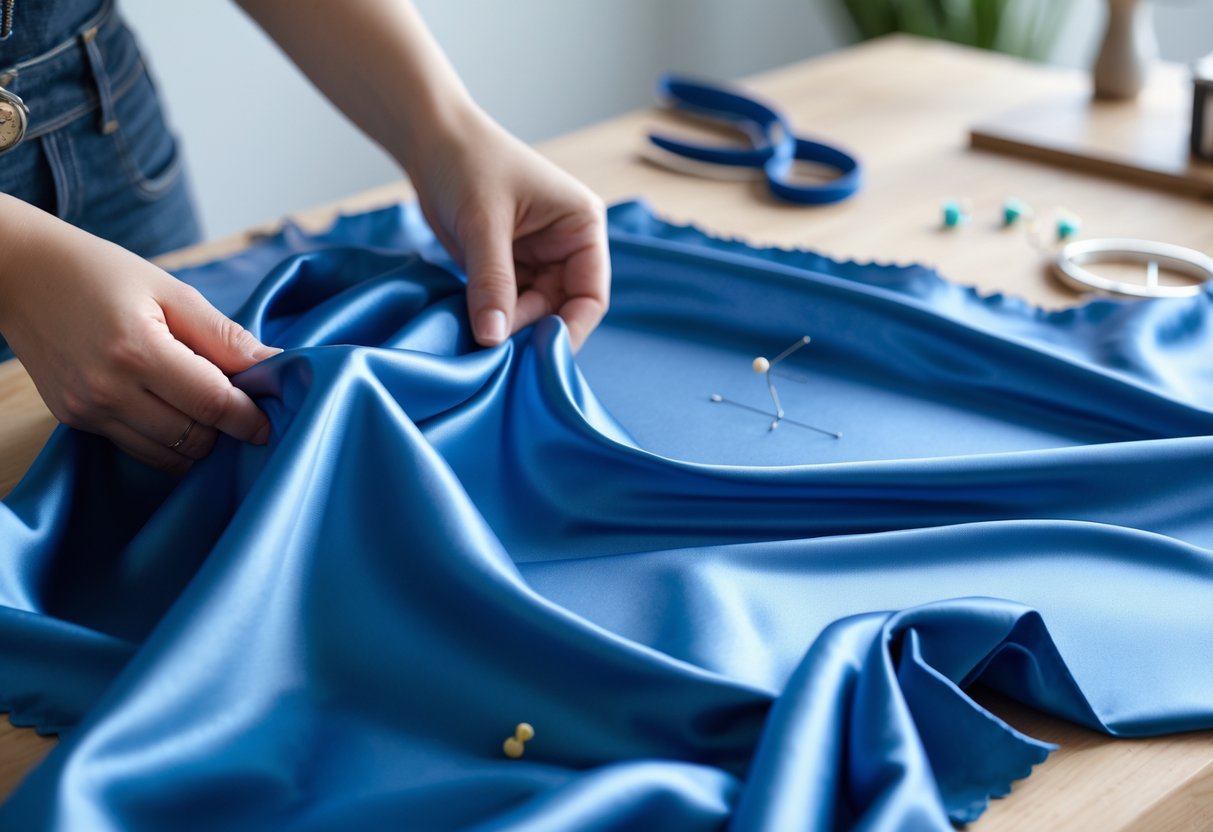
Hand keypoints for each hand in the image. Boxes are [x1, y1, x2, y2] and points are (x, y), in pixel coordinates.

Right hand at [0, 198, 277, 472]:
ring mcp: (88, 410)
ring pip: (168, 454)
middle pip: (194, 437)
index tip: (270, 420)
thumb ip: (223, 335)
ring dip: (199, 441)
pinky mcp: (75, 420)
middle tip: (243, 408)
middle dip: (226, 429)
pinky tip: (177, 414)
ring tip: (209, 411)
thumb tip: (274, 364)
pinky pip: (138, 449)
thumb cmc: (101, 273)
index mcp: (137, 350)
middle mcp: (108, 389)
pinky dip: (167, 441)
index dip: (249, 417)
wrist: (20, 275)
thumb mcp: (170, 290)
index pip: (211, 403)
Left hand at [407, 108, 609, 350]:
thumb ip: (492, 283)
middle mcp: (568, 246)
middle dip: (532, 332)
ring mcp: (539, 259)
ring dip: (510, 330)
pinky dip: (493, 320)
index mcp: (582, 227)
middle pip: (562, 310)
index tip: (539, 357)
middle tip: (498, 354)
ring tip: (481, 343)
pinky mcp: (509, 268)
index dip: (570, 329)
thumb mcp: (483, 224)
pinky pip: (508, 306)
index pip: (591, 296)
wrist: (429, 141)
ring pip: (534, 313)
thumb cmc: (467, 163)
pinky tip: (474, 330)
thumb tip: (493, 338)